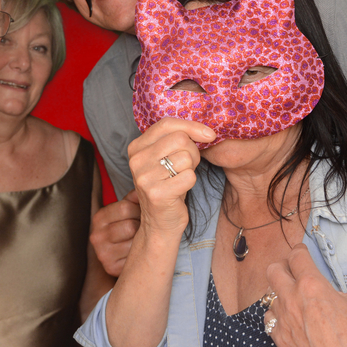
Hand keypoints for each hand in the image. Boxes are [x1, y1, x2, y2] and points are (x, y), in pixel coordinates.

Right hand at [90, 195, 141, 275]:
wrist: (115, 255)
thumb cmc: (123, 227)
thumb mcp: (124, 210)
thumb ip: (133, 198)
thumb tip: (145, 190)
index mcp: (99, 218)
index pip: (126, 207)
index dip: (140, 210)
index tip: (143, 213)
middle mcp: (96, 236)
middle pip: (131, 227)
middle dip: (143, 226)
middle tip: (145, 227)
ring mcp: (102, 253)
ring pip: (134, 243)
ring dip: (143, 241)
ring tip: (143, 239)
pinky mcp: (111, 267)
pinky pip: (134, 259)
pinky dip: (140, 254)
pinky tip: (138, 252)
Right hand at [127, 116, 216, 238]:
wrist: (159, 223)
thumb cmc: (167, 186)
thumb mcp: (165, 158)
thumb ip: (176, 139)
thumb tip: (207, 132)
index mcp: (136, 147)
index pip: (166, 124)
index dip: (191, 126)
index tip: (209, 134)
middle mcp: (137, 160)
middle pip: (180, 139)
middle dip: (193, 152)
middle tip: (186, 166)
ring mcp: (145, 177)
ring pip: (186, 158)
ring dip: (191, 169)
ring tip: (180, 179)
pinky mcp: (157, 194)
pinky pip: (190, 177)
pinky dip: (191, 182)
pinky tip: (180, 190)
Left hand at [265, 245, 346, 346]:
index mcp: (311, 285)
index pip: (296, 256)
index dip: (300, 251)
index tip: (303, 252)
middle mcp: (292, 300)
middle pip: (273, 270)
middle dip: (283, 267)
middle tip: (294, 271)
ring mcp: (283, 320)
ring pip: (269, 296)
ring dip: (279, 293)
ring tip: (293, 296)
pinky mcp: (279, 339)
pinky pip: (268, 320)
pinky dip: (276, 316)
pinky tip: (289, 318)